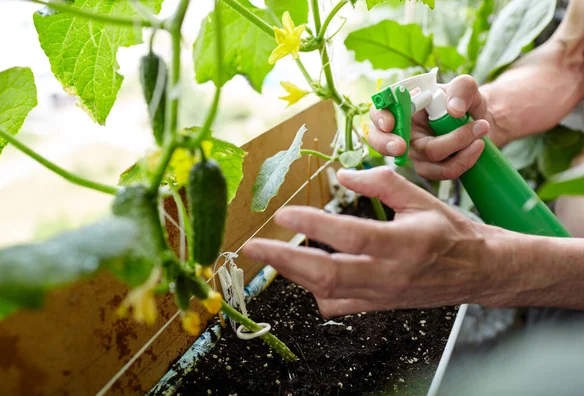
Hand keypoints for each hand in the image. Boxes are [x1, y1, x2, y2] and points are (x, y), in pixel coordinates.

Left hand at [243, 167, 512, 316]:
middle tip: (253, 247)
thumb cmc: (451, 232)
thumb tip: (342, 175)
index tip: (283, 214)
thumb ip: (381, 182)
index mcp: (402, 244)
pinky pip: (338, 306)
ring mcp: (381, 295)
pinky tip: (303, 274)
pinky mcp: (378, 306)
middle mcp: (388, 274)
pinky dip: (314, 291)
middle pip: (326, 274)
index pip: (348, 235)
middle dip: (283, 261)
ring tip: (268, 256)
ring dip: (292, 274)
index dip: (312, 226)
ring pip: (327, 292)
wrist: (478, 272)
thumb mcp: (421, 198)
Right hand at [368, 75, 493, 179]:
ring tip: (480, 128)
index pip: (378, 112)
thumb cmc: (464, 101)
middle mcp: (402, 131)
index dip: (379, 118)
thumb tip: (453, 110)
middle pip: (380, 142)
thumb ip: (462, 88)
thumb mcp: (466, 87)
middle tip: (400, 147)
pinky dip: (463, 160)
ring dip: (453, 146)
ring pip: (422, 159)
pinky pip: (441, 171)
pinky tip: (478, 146)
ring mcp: (414, 152)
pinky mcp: (429, 168)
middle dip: (387, 145)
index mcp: (402, 106)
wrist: (481, 123)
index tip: (389, 123)